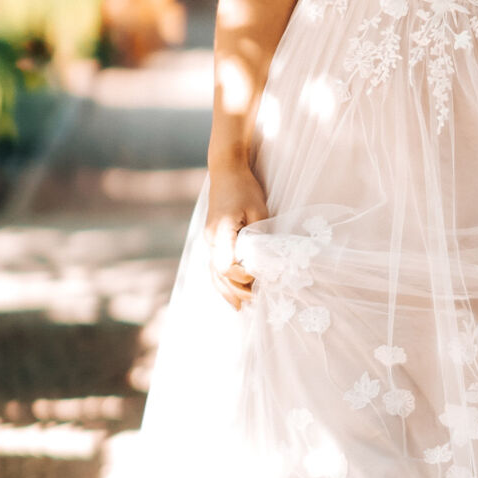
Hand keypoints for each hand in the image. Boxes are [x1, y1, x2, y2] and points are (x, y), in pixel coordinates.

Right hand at [208, 161, 268, 308]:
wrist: (226, 169)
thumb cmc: (244, 187)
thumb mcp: (258, 209)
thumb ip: (261, 236)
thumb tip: (268, 260)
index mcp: (221, 232)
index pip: (226, 266)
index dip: (242, 276)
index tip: (259, 276)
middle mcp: (211, 239)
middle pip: (218, 274)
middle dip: (236, 290)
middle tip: (256, 301)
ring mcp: (209, 239)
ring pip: (214, 272)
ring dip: (227, 290)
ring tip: (240, 308)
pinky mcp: (213, 238)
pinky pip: (214, 265)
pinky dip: (222, 280)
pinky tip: (230, 293)